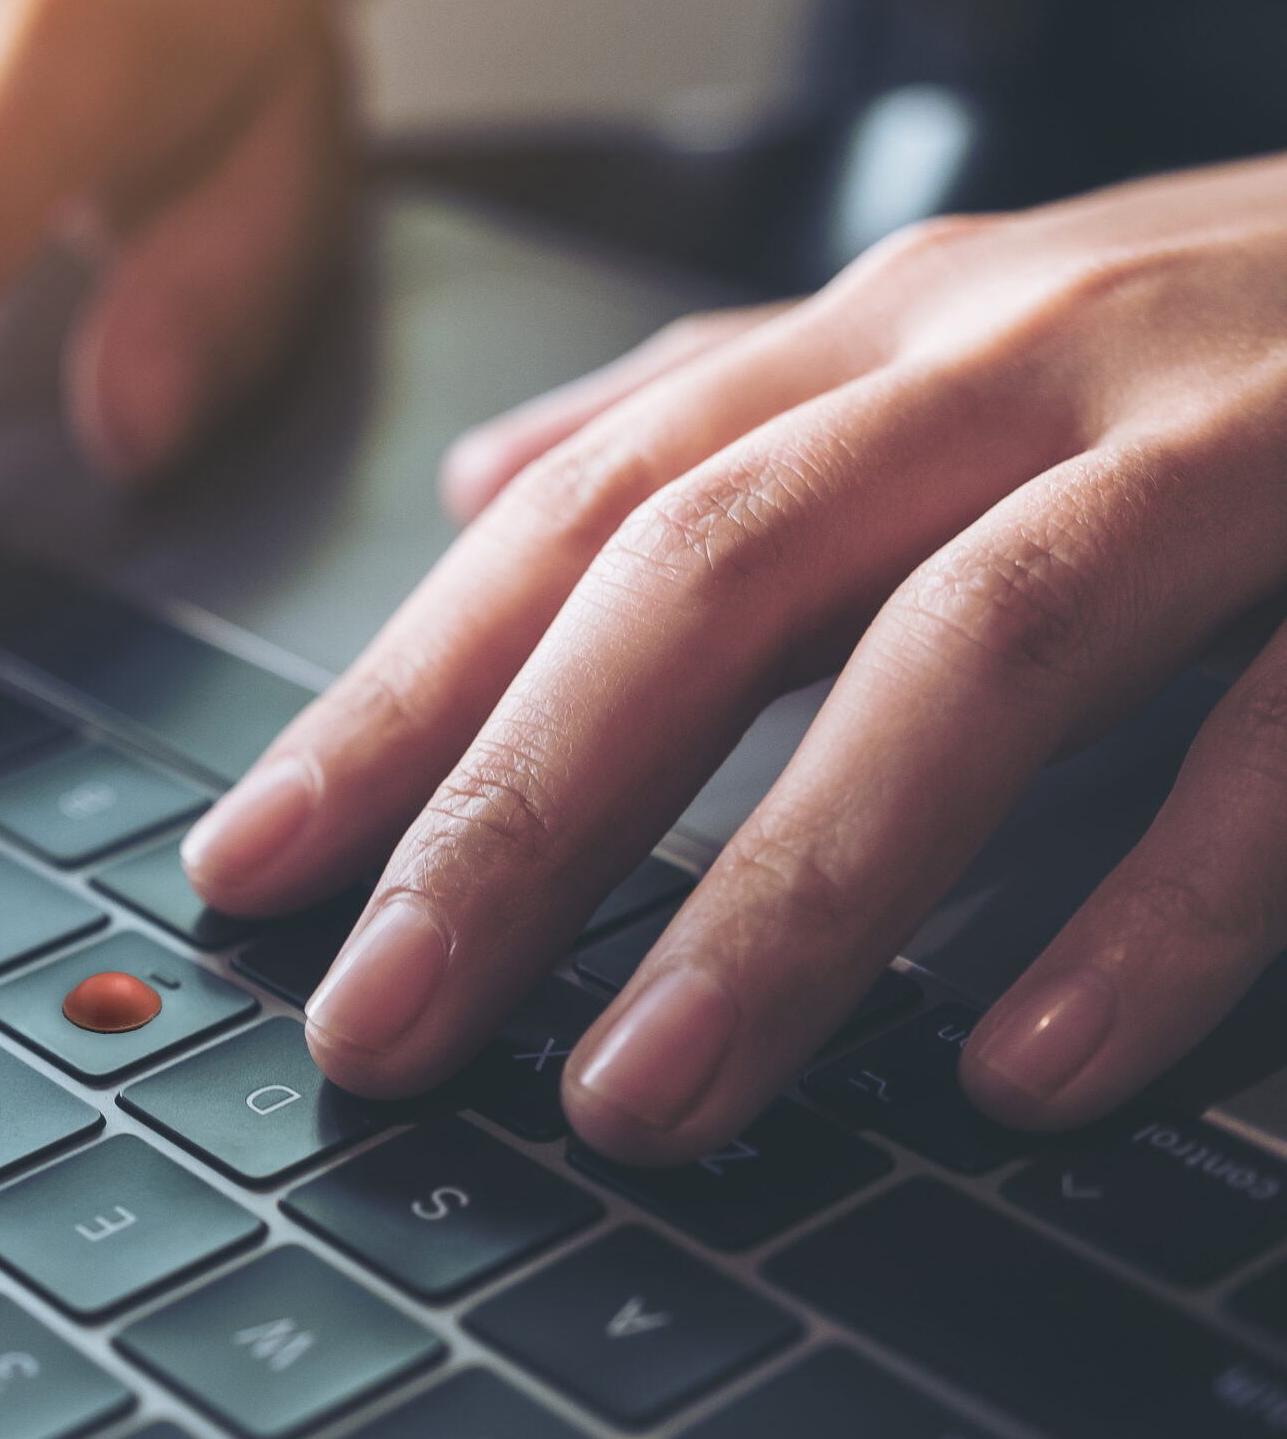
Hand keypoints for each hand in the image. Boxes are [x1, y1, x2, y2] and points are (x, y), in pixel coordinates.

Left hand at [181, 153, 1286, 1163]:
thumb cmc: (1223, 338)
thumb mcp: (945, 344)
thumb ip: (721, 417)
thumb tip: (488, 486)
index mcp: (880, 343)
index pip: (575, 525)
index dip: (398, 699)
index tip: (253, 870)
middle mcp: (1016, 369)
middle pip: (708, 580)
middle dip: (519, 812)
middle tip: (379, 1023)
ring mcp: (1223, 450)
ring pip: (967, 657)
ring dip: (786, 895)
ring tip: (638, 1101)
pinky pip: (1275, 740)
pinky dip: (1150, 909)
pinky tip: (1023, 1071)